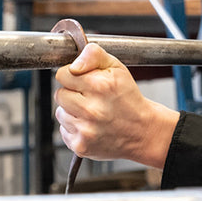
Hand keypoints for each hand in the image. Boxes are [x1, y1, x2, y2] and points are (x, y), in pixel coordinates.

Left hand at [53, 43, 179, 168]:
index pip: (63, 74)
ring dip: (72, 111)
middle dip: (72, 93)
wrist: (142, 131)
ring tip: (92, 112)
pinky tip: (91, 125)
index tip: (84, 80)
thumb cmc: (128, 97)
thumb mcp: (117, 68)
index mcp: (100, 86)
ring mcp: (85, 130)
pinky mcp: (80, 146)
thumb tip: (73, 65)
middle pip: (59, 94)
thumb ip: (94, 55)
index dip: (73, 75)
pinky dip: (75, 127)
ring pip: (60, 112)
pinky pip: (64, 130)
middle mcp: (92, 109)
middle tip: (90, 97)